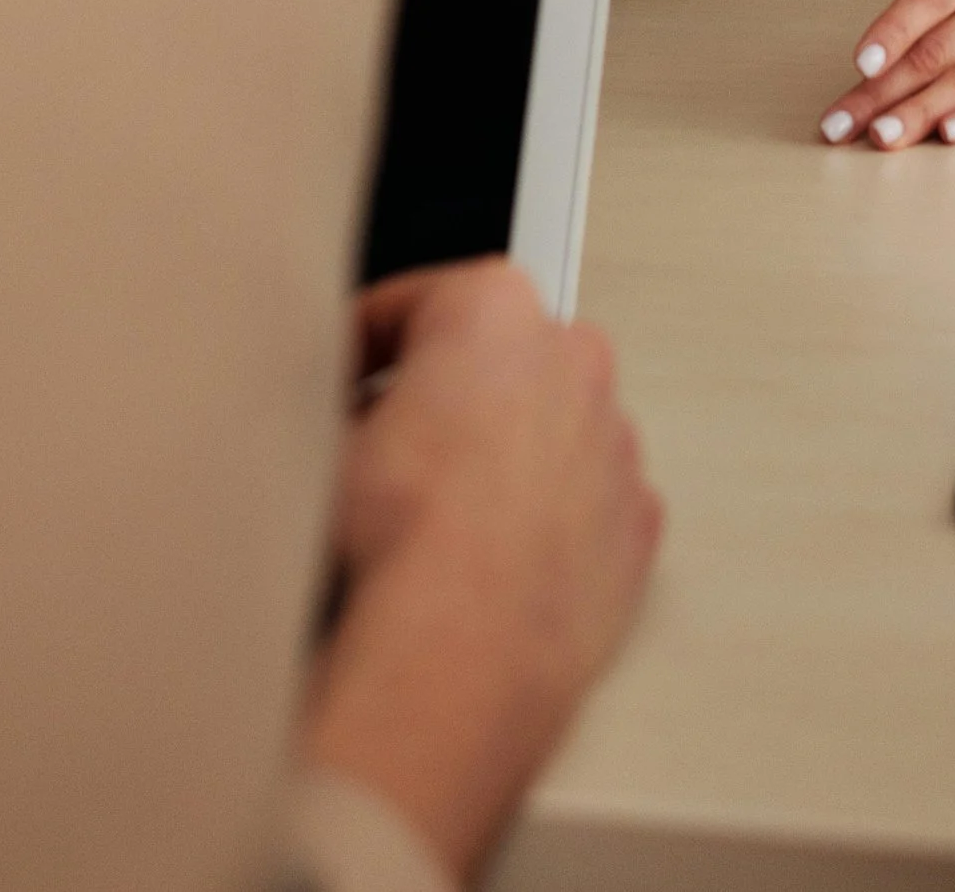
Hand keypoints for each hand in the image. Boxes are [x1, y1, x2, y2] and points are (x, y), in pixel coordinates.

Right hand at [302, 258, 662, 881]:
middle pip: (490, 362)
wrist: (457, 650)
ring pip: (545, 430)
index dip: (358, 345)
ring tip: (434, 519)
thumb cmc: (396, 539)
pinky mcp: (634, 523)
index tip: (340, 375)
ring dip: (497, 460)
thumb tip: (320, 411)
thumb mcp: (321, 439)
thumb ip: (332, 401)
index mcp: (495, 309)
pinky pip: (582, 504)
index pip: (411, 304)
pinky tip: (490, 563)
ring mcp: (613, 441)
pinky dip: (544, 523)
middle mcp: (571, 359)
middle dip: (441, 397)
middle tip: (384, 450)